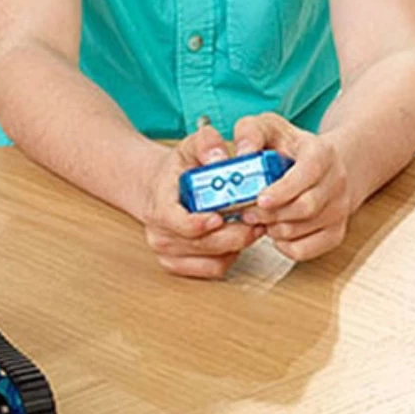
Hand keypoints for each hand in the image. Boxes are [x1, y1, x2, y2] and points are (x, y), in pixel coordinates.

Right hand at [138, 125, 264, 278]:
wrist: (157, 188)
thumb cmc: (176, 170)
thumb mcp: (190, 147)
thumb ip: (206, 144)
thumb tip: (219, 156)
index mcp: (159, 204)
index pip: (176, 221)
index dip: (199, 223)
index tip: (220, 217)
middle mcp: (160, 233)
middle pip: (203, 244)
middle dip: (234, 233)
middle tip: (257, 219)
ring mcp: (168, 252)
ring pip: (213, 260)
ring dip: (237, 244)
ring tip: (252, 225)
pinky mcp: (180, 266)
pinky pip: (215, 269)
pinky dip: (231, 255)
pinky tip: (236, 237)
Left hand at [236, 113, 352, 261]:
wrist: (325, 165)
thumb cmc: (291, 146)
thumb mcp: (269, 127)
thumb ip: (251, 132)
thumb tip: (243, 152)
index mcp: (322, 153)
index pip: (308, 174)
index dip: (284, 190)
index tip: (260, 199)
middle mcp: (336, 182)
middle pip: (305, 207)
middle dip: (270, 213)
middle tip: (247, 211)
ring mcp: (339, 210)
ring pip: (303, 230)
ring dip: (273, 228)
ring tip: (258, 217)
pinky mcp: (335, 232)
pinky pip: (307, 250)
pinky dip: (284, 245)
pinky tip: (274, 230)